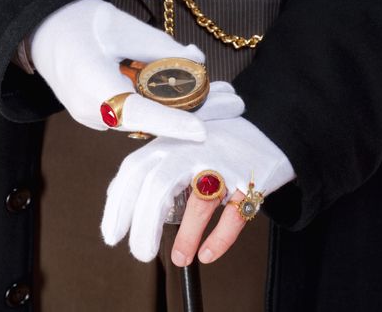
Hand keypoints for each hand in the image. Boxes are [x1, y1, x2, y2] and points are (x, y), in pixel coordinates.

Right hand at [31, 0, 205, 140]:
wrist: (42, 32)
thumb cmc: (77, 23)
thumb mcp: (121, 26)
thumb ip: (160, 46)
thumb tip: (197, 61)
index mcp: (91, 86)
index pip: (136, 112)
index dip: (170, 123)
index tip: (201, 131)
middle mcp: (91, 112)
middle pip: (149, 121)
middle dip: (190, 113)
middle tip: (233, 103)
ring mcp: (93, 118)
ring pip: (146, 120)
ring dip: (180, 109)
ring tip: (222, 96)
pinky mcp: (99, 116)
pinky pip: (137, 116)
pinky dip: (163, 107)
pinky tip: (189, 94)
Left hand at [101, 99, 295, 262]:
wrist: (270, 122)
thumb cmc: (216, 138)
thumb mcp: (178, 142)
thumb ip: (149, 163)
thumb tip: (115, 193)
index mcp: (170, 141)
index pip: (134, 171)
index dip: (118, 205)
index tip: (112, 234)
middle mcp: (192, 149)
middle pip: (158, 188)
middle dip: (144, 226)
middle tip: (140, 253)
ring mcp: (222, 163)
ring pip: (198, 203)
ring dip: (185, 237)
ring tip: (178, 259)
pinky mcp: (250, 178)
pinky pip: (234, 214)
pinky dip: (220, 238)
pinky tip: (208, 254)